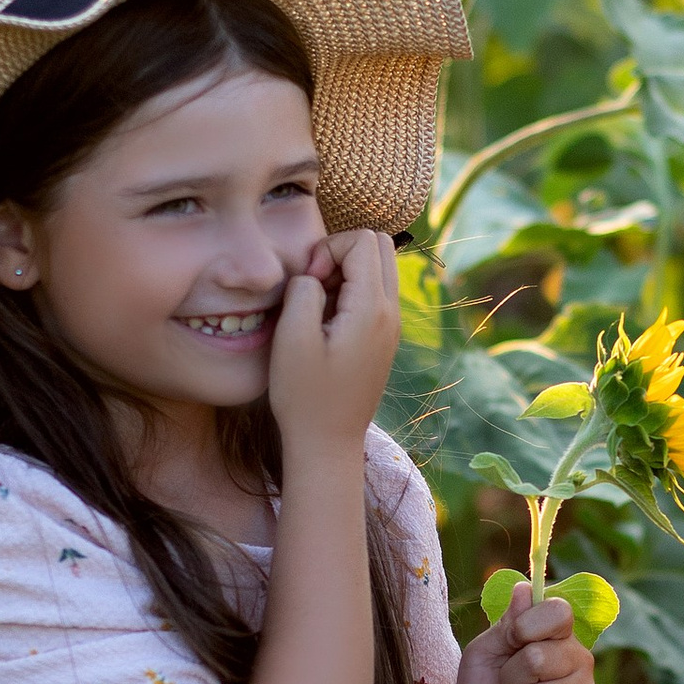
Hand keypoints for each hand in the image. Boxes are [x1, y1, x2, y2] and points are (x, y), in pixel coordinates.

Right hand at [266, 229, 398, 462]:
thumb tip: (314, 275)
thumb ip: (303, 292)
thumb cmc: (305, 396)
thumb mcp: (292, 339)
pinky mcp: (384, 338)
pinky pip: (373, 293)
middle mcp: (391, 313)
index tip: (308, 283)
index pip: (363, 240)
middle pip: (379, 245)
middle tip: (315, 286)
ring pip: (378, 267)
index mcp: (373, 309)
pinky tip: (325, 324)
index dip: (328, 249)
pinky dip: (350, 293)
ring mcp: (391, 326)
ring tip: (317, 306)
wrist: (328, 444)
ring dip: (345, 272)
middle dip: (341, 252)